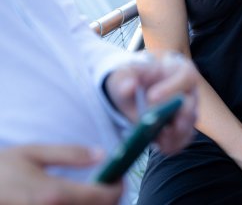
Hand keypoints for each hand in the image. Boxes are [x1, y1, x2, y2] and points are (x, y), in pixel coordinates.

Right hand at [0, 144, 121, 204]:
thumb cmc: (0, 169)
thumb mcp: (33, 153)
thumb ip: (70, 154)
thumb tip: (102, 154)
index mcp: (53, 195)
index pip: (102, 198)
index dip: (117, 190)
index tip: (118, 180)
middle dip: (106, 203)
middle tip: (107, 190)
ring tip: (89, 197)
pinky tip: (72, 204)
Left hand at [105, 51, 197, 153]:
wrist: (134, 95)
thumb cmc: (135, 79)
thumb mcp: (125, 74)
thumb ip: (125, 78)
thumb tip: (129, 87)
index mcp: (179, 71)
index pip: (186, 76)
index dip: (172, 88)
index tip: (151, 97)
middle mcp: (189, 92)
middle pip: (191, 104)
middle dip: (177, 115)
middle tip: (158, 122)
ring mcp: (188, 113)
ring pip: (187, 126)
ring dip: (173, 134)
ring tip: (157, 138)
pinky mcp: (183, 132)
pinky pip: (182, 141)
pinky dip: (171, 145)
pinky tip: (158, 145)